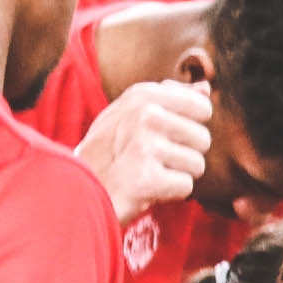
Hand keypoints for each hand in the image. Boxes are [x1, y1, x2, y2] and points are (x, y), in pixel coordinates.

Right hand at [76, 79, 213, 223]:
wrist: (76, 190)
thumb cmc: (108, 152)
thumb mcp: (131, 114)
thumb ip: (171, 97)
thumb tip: (206, 88)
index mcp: (142, 95)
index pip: (201, 107)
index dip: (190, 126)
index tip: (167, 136)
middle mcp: (145, 116)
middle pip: (202, 139)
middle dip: (185, 155)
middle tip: (154, 160)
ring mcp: (145, 146)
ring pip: (196, 164)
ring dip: (177, 175)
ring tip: (148, 173)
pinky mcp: (147, 178)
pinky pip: (185, 186)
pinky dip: (170, 194)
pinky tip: (147, 189)